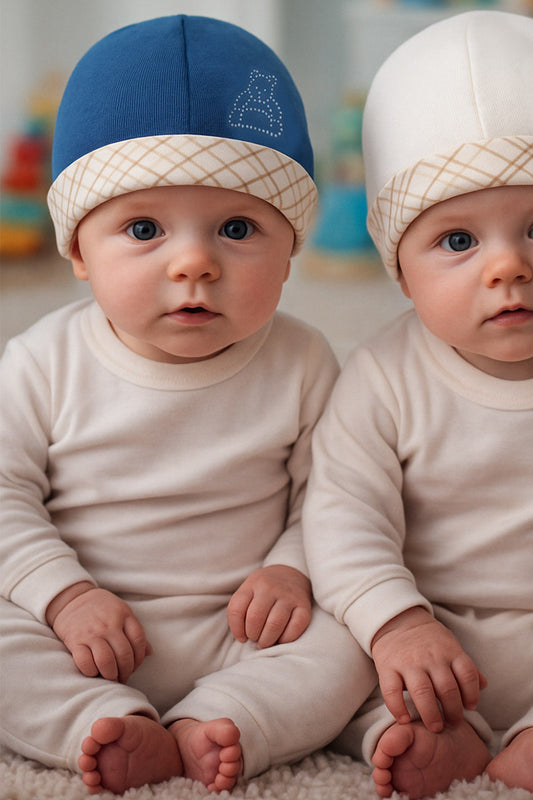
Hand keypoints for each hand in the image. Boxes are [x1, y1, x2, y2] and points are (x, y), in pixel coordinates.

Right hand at [47, 582, 150, 682]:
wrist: (72, 598)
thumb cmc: (101, 607)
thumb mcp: (122, 611)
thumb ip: (134, 631)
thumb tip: (150, 652)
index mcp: (123, 614)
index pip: (139, 640)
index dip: (140, 658)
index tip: (135, 666)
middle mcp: (109, 624)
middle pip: (124, 654)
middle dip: (126, 671)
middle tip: (123, 677)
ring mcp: (92, 633)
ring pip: (106, 661)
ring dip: (111, 675)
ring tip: (111, 678)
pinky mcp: (75, 641)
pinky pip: (85, 663)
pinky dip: (91, 672)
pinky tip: (94, 672)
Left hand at [227, 565, 311, 648]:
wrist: (291, 574)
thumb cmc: (264, 590)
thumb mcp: (249, 591)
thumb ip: (240, 610)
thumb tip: (243, 638)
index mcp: (253, 584)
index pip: (236, 610)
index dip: (236, 629)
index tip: (242, 637)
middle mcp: (270, 588)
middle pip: (255, 618)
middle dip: (252, 635)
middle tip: (255, 638)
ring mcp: (288, 596)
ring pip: (274, 625)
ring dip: (267, 640)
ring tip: (265, 642)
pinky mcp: (304, 606)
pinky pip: (294, 628)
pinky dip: (285, 639)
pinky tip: (281, 639)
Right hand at [371, 607, 486, 731]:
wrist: (397, 619)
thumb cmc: (428, 638)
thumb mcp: (450, 645)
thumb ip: (466, 666)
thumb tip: (484, 686)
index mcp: (449, 651)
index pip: (467, 674)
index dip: (472, 694)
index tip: (470, 707)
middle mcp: (430, 657)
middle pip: (447, 688)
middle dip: (453, 711)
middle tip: (453, 723)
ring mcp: (408, 662)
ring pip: (423, 692)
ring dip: (431, 714)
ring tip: (436, 727)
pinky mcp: (388, 666)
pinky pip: (392, 691)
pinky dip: (398, 708)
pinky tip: (405, 720)